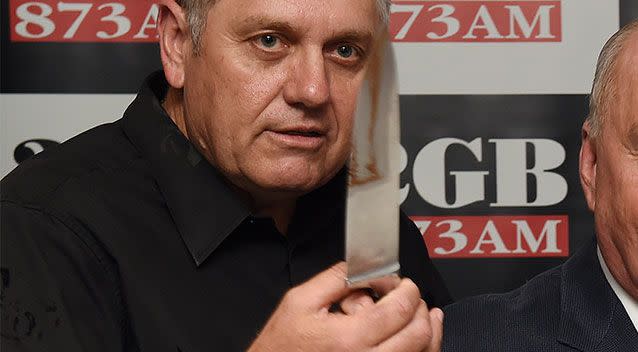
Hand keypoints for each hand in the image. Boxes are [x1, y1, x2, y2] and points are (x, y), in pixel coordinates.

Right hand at [247, 262, 442, 351]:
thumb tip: (363, 266)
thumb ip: (334, 278)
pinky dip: (424, 350)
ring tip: (426, 314)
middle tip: (410, 296)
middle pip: (417, 333)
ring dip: (429, 330)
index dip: (407, 289)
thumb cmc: (282, 346)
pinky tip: (424, 338)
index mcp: (349, 339)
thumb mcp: (300, 301)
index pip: (398, 309)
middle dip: (419, 307)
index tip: (403, 283)